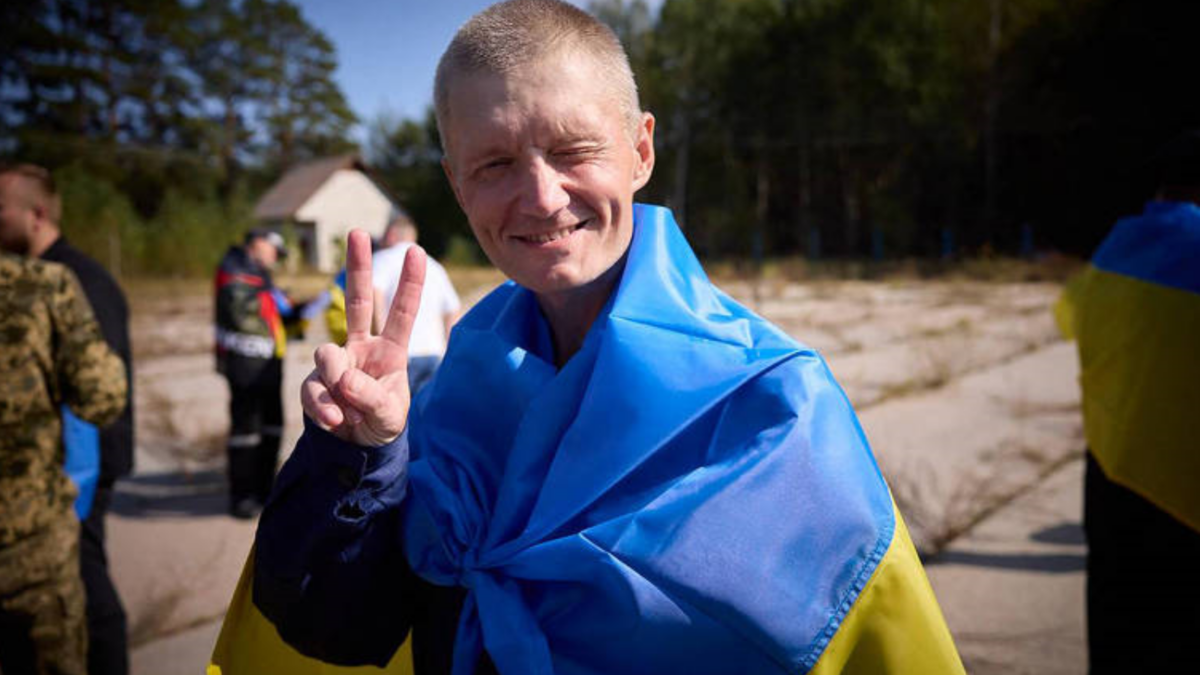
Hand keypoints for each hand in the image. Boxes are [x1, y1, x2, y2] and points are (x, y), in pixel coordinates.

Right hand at [301, 229, 425, 445]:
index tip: (416, 250)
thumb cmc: (382, 424)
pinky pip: (312, 389)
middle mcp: (362, 348)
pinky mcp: (315, 382)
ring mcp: (335, 362)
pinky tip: (336, 422)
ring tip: (349, 415)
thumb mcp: (389, 416)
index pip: (402, 313)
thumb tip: (342, 378)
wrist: (357, 450)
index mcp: (391, 351)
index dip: (410, 284)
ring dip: (338, 388)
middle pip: (357, 301)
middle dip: (357, 266)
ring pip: (327, 356)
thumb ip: (371, 397)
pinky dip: (323, 408)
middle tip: (357, 231)